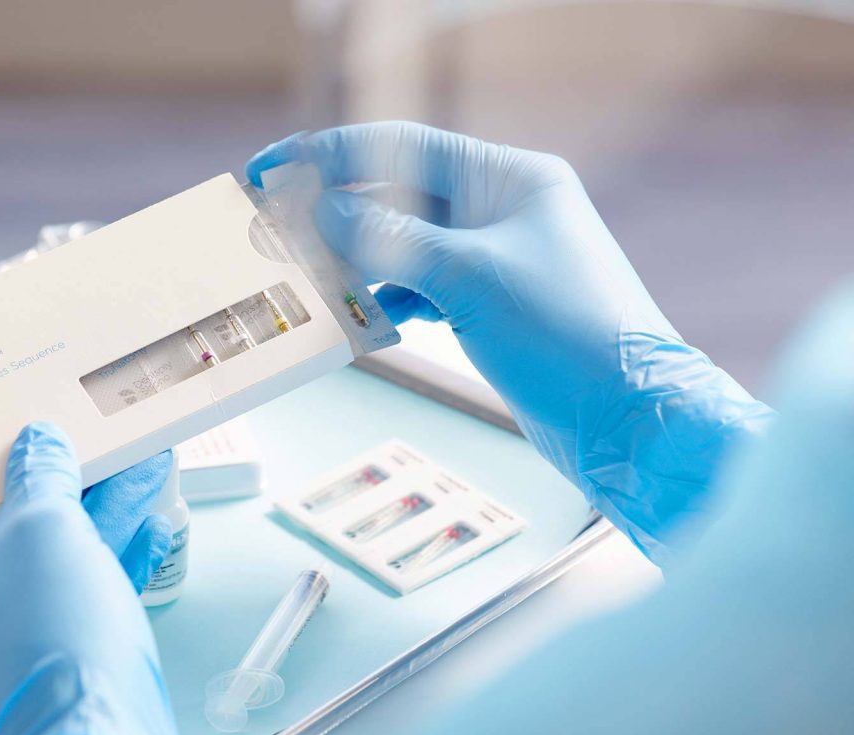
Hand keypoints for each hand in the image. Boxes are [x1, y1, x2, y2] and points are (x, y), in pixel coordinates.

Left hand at [0, 424, 190, 734]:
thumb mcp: (43, 530)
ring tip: (146, 469)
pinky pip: (75, 608)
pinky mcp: (48, 681)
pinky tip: (156, 529)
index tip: (33, 431)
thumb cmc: (45, 634)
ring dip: (100, 520)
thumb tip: (38, 442)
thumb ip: (41, 476)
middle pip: (7, 538)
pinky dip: (111, 567)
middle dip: (65, 488)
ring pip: (51, 572)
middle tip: (98, 445)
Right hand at [249, 122, 770, 560]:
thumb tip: (320, 211)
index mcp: (510, 179)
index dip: (330, 154)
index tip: (272, 166)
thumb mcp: (468, 279)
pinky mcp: (491, 306)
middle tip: (272, 225)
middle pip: (400, 197)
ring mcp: (497, 260)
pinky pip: (422, 288)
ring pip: (406, 246)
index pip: (404, 148)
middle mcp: (503, 210)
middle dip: (337, 211)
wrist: (627, 421)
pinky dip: (387, 297)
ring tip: (303, 274)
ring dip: (356, 259)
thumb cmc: (564, 335)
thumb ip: (390, 241)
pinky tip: (355, 313)